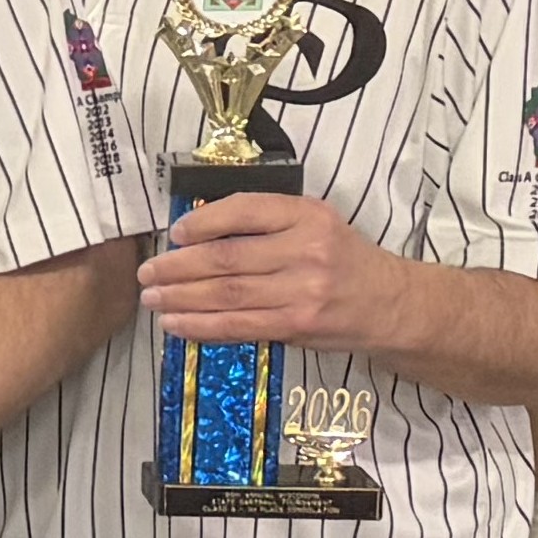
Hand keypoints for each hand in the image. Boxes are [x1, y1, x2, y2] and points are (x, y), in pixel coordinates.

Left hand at [140, 191, 399, 353]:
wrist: (391, 304)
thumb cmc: (344, 261)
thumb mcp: (315, 225)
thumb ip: (266, 225)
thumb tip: (196, 232)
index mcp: (307, 215)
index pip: (244, 211)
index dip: (201, 223)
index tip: (174, 234)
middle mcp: (306, 250)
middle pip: (226, 258)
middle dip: (176, 267)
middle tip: (146, 273)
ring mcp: (303, 290)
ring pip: (226, 294)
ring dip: (180, 299)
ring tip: (151, 299)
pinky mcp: (298, 325)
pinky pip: (238, 325)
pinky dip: (201, 326)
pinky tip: (176, 325)